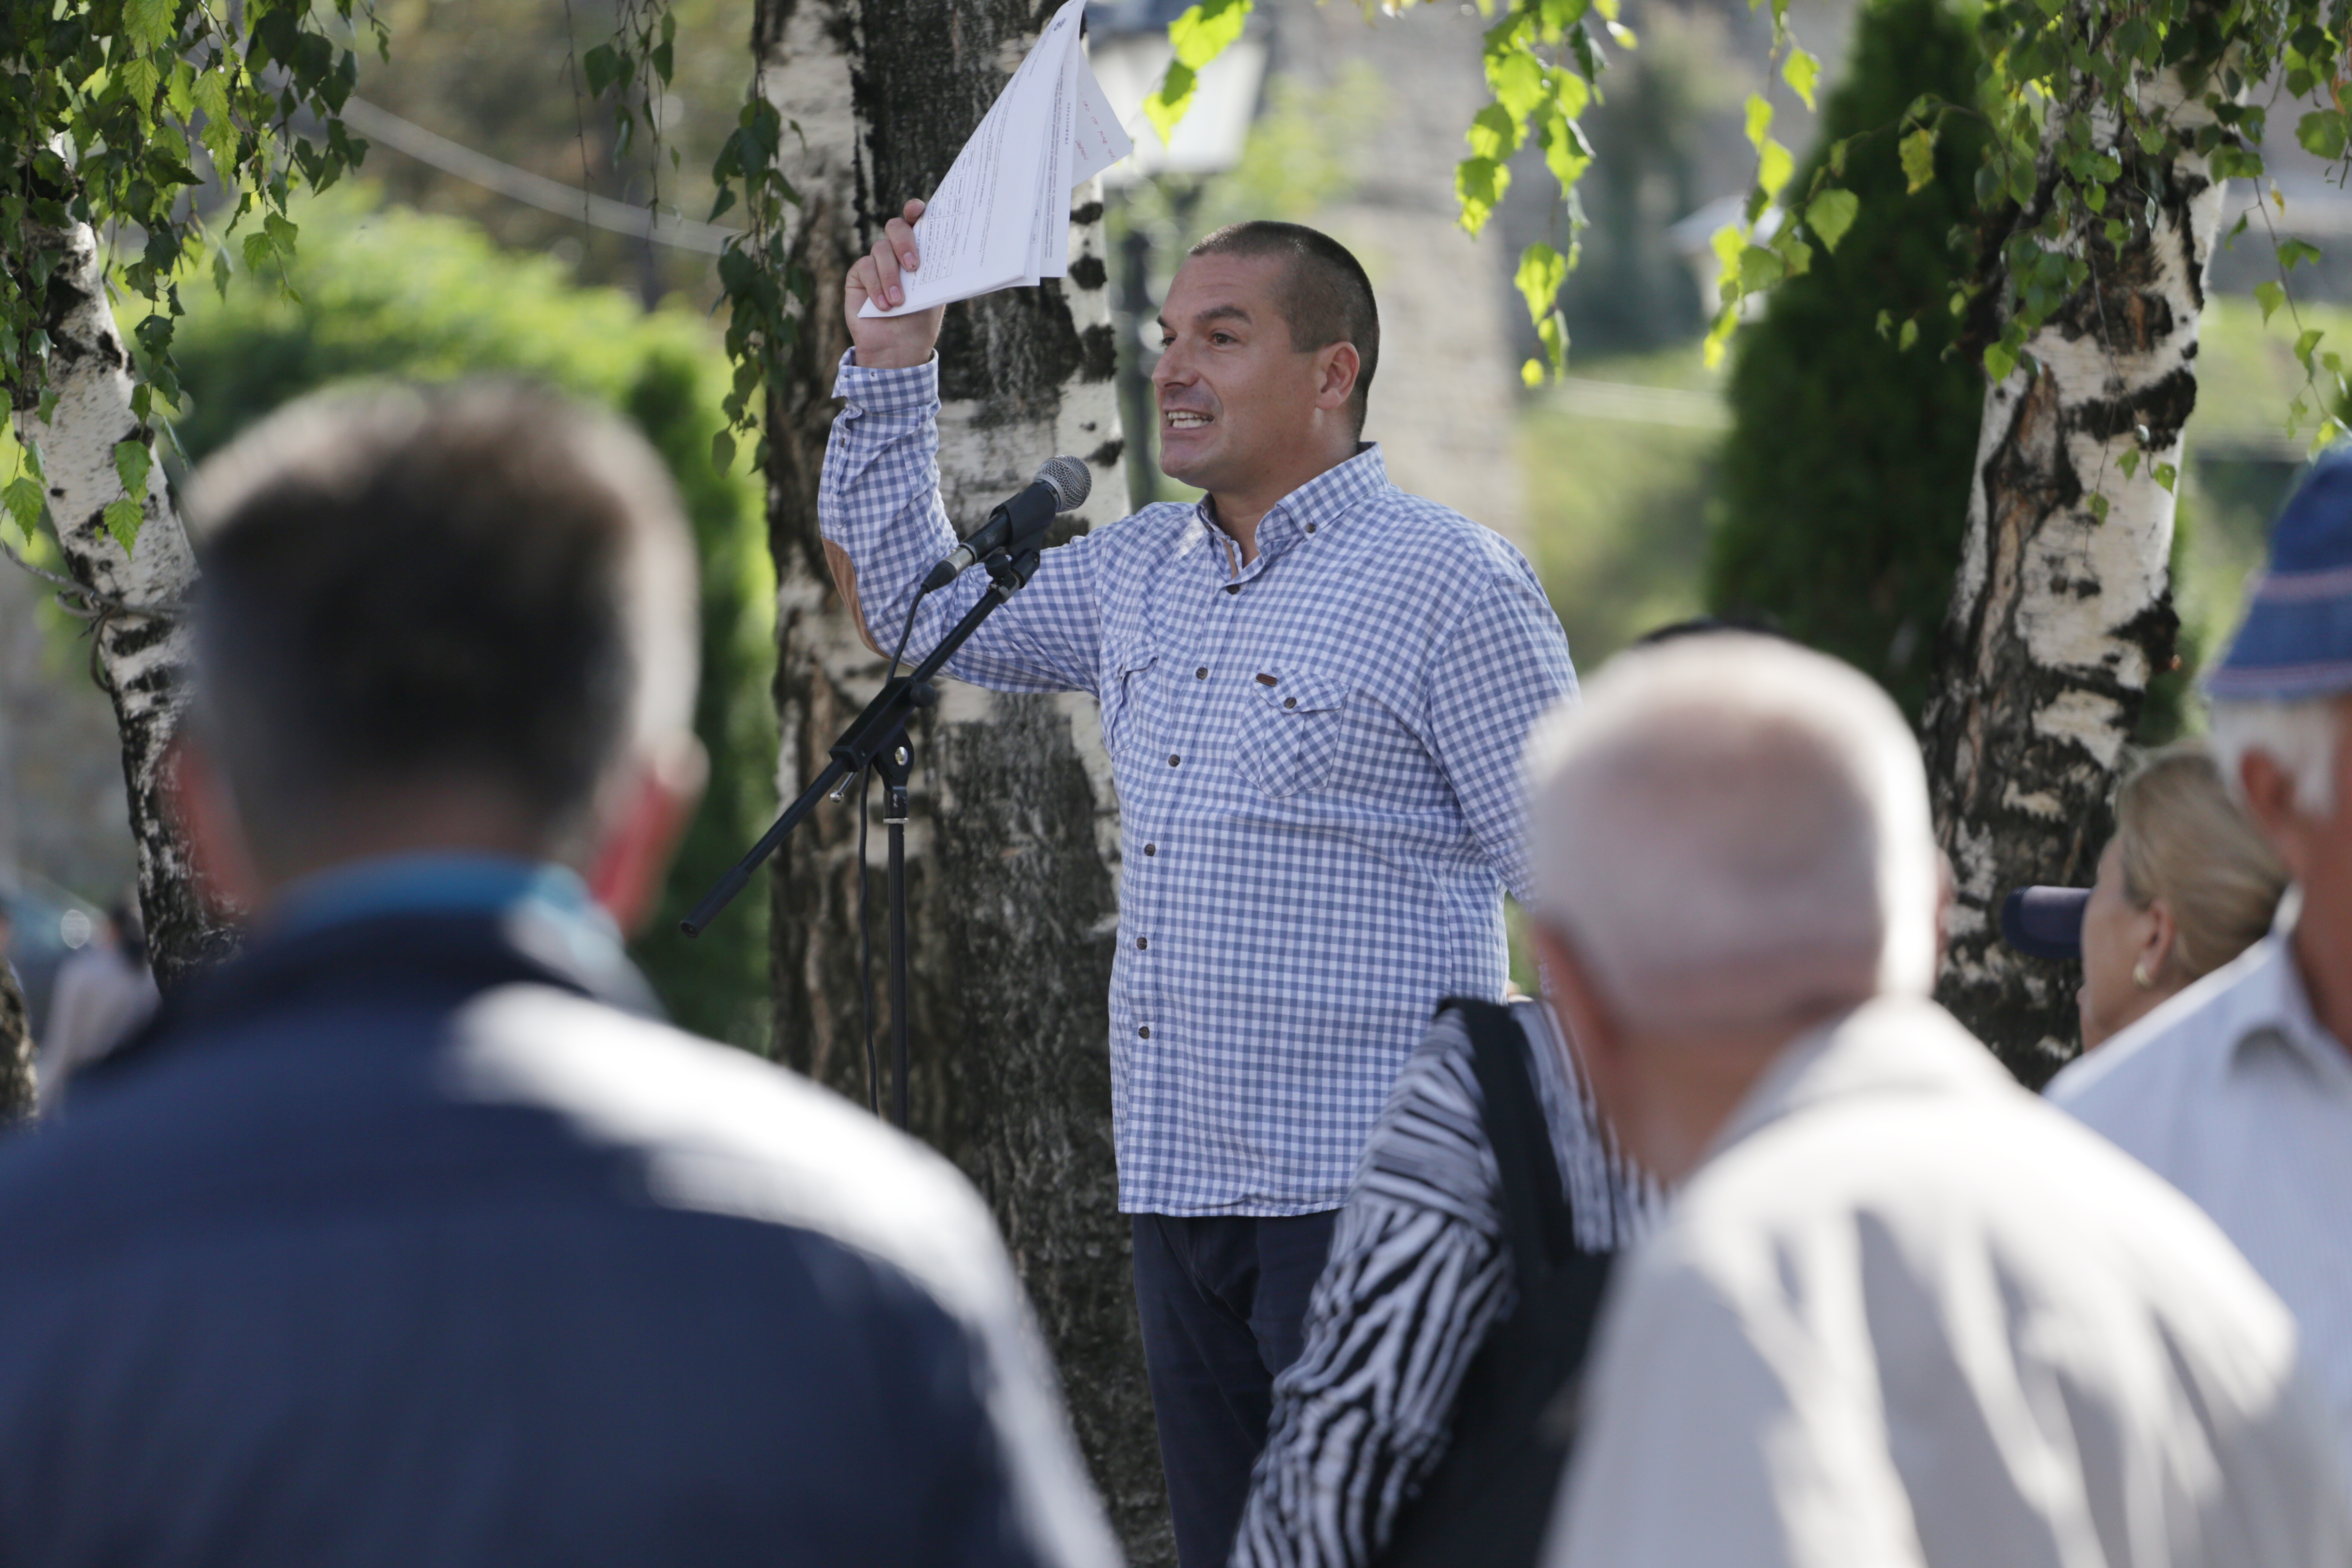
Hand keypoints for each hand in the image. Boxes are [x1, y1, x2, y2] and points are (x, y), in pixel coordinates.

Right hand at [845, 198, 944, 370]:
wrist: (898, 348)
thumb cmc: (920, 320)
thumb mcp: (934, 293)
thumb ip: (936, 269)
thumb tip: (951, 249)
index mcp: (919, 250)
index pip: (916, 221)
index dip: (915, 210)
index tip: (917, 209)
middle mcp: (896, 251)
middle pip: (895, 227)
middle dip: (904, 242)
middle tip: (914, 267)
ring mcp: (876, 261)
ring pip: (880, 249)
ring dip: (891, 276)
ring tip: (899, 302)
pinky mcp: (859, 274)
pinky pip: (865, 268)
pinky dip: (876, 287)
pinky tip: (884, 306)